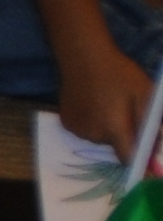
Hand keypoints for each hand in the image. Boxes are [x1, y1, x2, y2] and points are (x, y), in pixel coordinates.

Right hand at [60, 48, 150, 162]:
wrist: (83, 58)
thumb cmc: (119, 74)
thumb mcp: (146, 94)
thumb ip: (153, 123)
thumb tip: (157, 147)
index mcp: (113, 128)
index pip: (127, 158)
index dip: (139, 162)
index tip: (146, 162)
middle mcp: (93, 135)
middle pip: (115, 147)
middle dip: (125, 136)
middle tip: (128, 113)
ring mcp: (77, 130)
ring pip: (101, 139)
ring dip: (108, 129)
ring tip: (109, 105)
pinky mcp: (67, 124)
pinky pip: (86, 131)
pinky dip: (93, 123)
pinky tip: (94, 105)